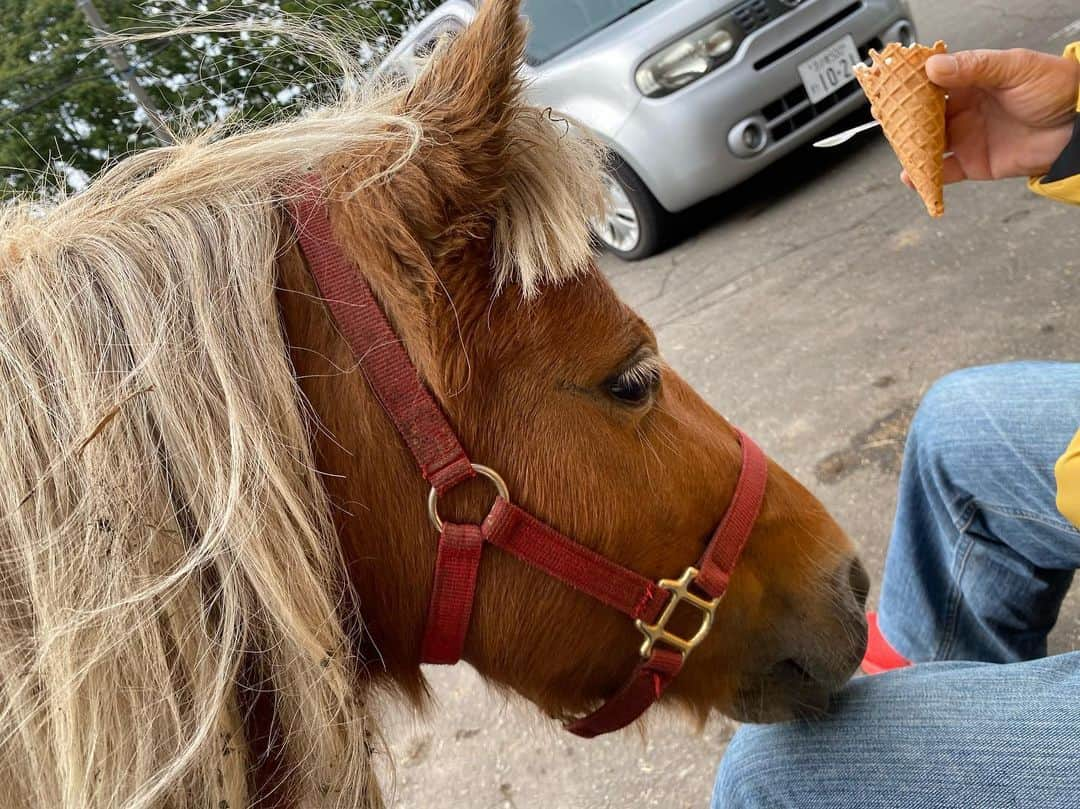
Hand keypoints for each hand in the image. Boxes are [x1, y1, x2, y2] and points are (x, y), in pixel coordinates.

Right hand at [900, 48, 1079, 187]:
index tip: (889, 89)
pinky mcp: (973, 164)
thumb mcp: (1015, 68)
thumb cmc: (1055, 88)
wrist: (1079, 126)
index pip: (931, 84)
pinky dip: (926, 177)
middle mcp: (963, 110)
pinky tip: (913, 176)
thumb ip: (974, 67)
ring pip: (927, 145)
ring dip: (910, 149)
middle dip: (901, 119)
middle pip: (922, 116)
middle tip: (884, 118)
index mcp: (970, 82)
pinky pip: (943, 173)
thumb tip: (935, 67)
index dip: (907, 87)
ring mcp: (966, 137)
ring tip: (898, 149)